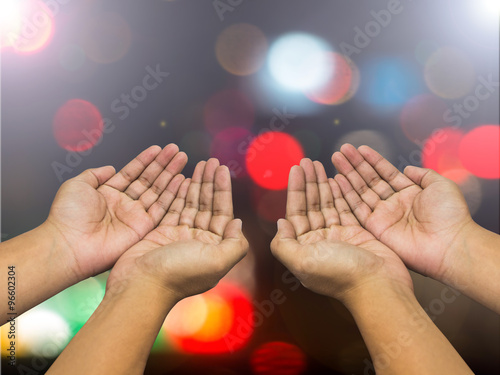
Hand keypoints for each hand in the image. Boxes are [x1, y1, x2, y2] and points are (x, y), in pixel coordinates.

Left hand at [45, 144, 187, 278]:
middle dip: (163, 164)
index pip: (132, 173)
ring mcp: (135, 216)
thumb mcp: (77, 185)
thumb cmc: (68, 216)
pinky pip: (162, 208)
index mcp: (109, 193)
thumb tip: (110, 168)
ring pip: (158, 191)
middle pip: (149, 180)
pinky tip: (181, 180)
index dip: (146, 160)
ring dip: (171, 174)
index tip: (158, 148)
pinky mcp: (144, 228)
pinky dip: (172, 194)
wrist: (70, 244)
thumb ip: (95, 174)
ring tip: (182, 158)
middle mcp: (124, 204)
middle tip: (176, 150)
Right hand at [106, 159, 248, 300]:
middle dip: (210, 183)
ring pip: (191, 204)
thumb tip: (238, 223)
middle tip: (211, 161)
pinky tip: (182, 179)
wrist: (140, 285)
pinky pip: (173, 208)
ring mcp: (179, 236)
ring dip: (196, 184)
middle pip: (208, 206)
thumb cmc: (179, 274)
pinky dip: (178, 193)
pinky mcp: (161, 233)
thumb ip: (235, 244)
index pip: (223, 213)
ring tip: (199, 163)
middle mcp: (199, 241)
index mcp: (215, 248)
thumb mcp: (217, 261)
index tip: (223, 170)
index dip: (223, 190)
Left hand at [270, 159, 411, 302]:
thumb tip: (280, 224)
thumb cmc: (340, 275)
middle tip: (307, 161)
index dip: (295, 189)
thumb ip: (283, 244)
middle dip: (308, 183)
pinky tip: (336, 179)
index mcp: (303, 248)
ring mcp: (338, 236)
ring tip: (319, 164)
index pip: (295, 212)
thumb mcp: (302, 261)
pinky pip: (345, 208)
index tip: (295, 169)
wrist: (379, 285)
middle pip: (310, 205)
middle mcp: (319, 241)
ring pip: (327, 204)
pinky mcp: (357, 233)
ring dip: (322, 184)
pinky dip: (340, 194)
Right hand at [331, 144, 474, 280]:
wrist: (449, 243)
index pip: (385, 173)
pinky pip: (356, 208)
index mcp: (409, 193)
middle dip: (355, 164)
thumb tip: (407, 168)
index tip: (360, 148)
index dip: (373, 160)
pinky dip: (346, 194)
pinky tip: (337, 180)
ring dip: (347, 175)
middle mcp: (393, 203)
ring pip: (360, 191)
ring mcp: (383, 216)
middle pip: (369, 180)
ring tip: (336, 158)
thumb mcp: (440, 185)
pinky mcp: (375, 228)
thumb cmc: (450, 215)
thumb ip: (423, 174)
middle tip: (342, 150)